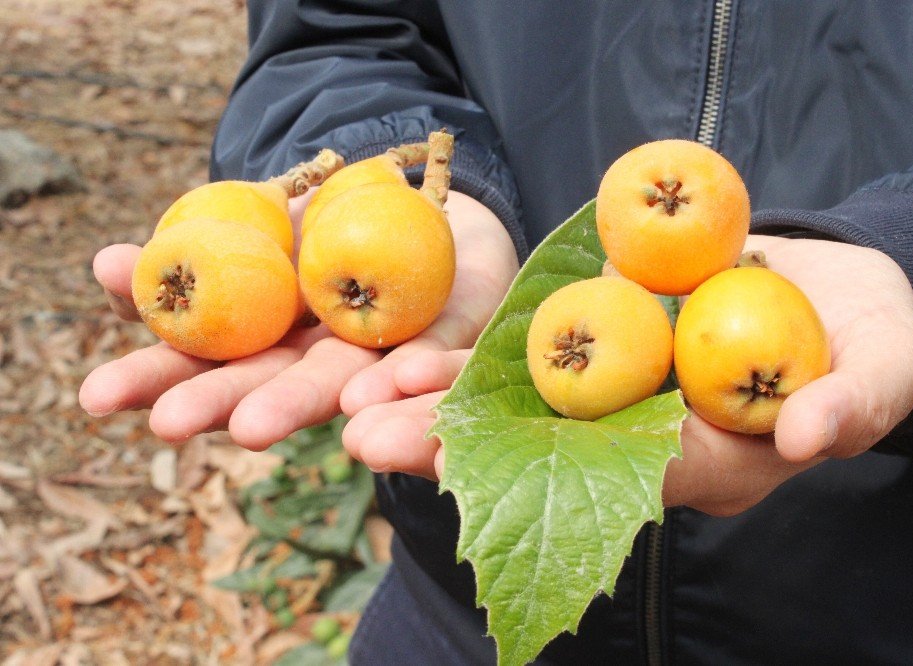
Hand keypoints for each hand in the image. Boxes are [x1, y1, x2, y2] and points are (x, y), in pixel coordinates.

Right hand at [78, 190, 518, 449]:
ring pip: (350, 383)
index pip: (211, 367)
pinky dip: (418, 369)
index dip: (158, 381)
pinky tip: (387, 381)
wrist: (429, 208)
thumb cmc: (329, 226)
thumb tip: (103, 262)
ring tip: (256, 427)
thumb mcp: (255, 225)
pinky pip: (441, 354)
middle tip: (168, 425)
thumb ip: (192, 250)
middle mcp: (329, 363)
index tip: (98, 398)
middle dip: (224, 404)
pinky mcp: (457, 341)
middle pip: (276, 388)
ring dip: (305, 403)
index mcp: (276, 343)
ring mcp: (391, 356)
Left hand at [342, 235, 912, 515]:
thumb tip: (806, 435)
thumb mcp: (886, 363)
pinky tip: (399, 358)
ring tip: (354, 404)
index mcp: (712, 461)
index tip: (462, 477)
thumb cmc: (870, 338)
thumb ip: (855, 400)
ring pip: (520, 409)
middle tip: (365, 443)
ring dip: (437, 404)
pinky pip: (530, 355)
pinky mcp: (603, 341)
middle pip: (545, 456)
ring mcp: (620, 392)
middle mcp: (648, 439)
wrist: (837, 291)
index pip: (621, 478)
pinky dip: (468, 359)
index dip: (546, 478)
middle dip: (454, 453)